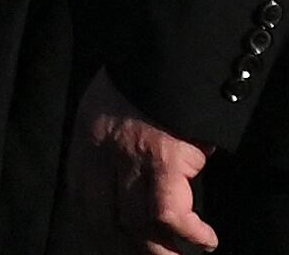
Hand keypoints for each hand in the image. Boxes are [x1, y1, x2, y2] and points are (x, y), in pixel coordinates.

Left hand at [80, 68, 218, 253]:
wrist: (166, 52)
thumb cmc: (146, 80)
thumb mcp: (110, 109)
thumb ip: (110, 144)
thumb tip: (125, 181)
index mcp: (85, 141)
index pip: (83, 199)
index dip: (99, 230)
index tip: (116, 244)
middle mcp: (100, 154)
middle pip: (105, 220)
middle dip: (126, 247)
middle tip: (157, 254)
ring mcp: (130, 159)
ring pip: (137, 225)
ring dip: (161, 250)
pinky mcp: (163, 160)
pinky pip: (169, 214)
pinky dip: (189, 233)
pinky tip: (206, 239)